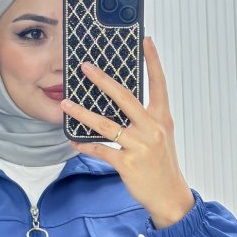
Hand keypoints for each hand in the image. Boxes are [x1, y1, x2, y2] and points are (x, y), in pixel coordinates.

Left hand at [59, 36, 195, 229]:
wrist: (170, 196)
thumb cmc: (162, 165)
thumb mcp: (161, 137)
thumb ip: (145, 119)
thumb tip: (121, 104)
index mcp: (162, 119)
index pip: (159, 84)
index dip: (153, 61)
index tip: (146, 40)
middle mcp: (152, 129)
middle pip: (125, 97)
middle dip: (103, 80)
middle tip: (86, 67)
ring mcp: (140, 146)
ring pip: (106, 124)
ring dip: (83, 113)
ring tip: (66, 104)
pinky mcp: (128, 163)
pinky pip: (101, 150)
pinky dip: (85, 145)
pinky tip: (74, 141)